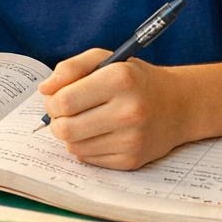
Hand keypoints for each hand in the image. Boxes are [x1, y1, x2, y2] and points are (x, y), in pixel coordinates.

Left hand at [37, 49, 189, 169]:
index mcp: (120, 80)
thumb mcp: (106, 60)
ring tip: (83, 121)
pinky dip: (86, 147)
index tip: (55, 99)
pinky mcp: (131, 160)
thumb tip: (44, 90)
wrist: (178, 105)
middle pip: (66, 128)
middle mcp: (128, 111)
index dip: (51, 102)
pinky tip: (99, 134)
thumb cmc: (135, 80)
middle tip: (63, 113)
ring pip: (74, 146)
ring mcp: (131, 139)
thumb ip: (71, 68)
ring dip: (71, 135)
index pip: (65, 101)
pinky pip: (89, 159)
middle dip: (56, 121)